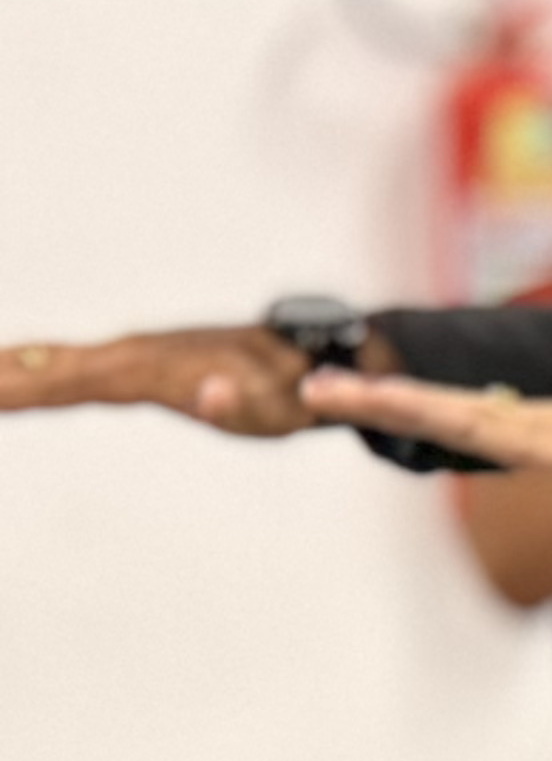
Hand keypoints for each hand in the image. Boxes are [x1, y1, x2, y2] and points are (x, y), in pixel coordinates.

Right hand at [0, 324, 319, 434]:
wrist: (314, 357)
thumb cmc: (294, 392)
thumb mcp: (278, 407)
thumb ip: (243, 404)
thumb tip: (209, 393)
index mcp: (159, 369)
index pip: (83, 382)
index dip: (35, 388)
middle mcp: (141, 353)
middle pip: (58, 365)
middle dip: (9, 374)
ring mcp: (139, 353)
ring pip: (61, 358)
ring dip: (15, 364)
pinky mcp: (142, 360)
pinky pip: (77, 362)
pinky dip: (40, 363)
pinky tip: (14, 366)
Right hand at [300, 373, 551, 536]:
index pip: (468, 421)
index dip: (403, 411)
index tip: (340, 396)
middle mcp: (551, 424)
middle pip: (450, 409)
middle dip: (380, 400)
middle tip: (308, 388)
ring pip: (464, 412)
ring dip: (404, 405)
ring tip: (343, 397)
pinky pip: (489, 428)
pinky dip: (444, 419)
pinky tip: (417, 415)